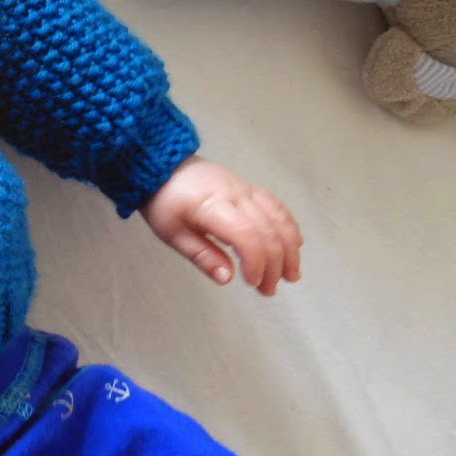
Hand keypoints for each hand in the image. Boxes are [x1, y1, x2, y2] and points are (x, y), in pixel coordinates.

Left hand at [138, 156, 302, 295]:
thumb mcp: (172, 233)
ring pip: (279, 218)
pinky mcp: (250, 187)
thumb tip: (227, 279)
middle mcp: (236, 195)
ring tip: (291, 275)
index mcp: (213, 207)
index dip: (256, 263)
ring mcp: (246, 189)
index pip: (247, 236)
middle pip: (268, 231)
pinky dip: (289, 227)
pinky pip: (277, 206)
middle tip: (268, 290)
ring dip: (289, 249)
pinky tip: (294, 245)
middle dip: (274, 265)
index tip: (251, 283)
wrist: (162, 166)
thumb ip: (201, 256)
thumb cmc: (164, 201)